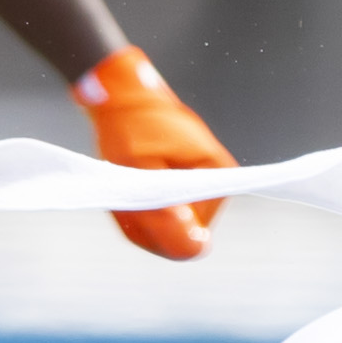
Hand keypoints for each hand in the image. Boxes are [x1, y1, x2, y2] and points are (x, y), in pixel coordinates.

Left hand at [75, 48, 233, 258]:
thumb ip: (164, 212)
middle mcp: (218, 184)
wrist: (123, 94)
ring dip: (143, 213)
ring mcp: (203, 184)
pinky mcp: (188, 184)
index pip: (192, 237)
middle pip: (182, 232)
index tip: (133, 206)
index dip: (158, 231)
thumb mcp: (138, 168)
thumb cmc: (131, 125)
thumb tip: (195, 248)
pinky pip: (166, 212)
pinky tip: (132, 182)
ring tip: (129, 181)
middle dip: (149, 221)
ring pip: (171, 223)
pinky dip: (144, 205)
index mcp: (218, 177)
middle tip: (127, 189)